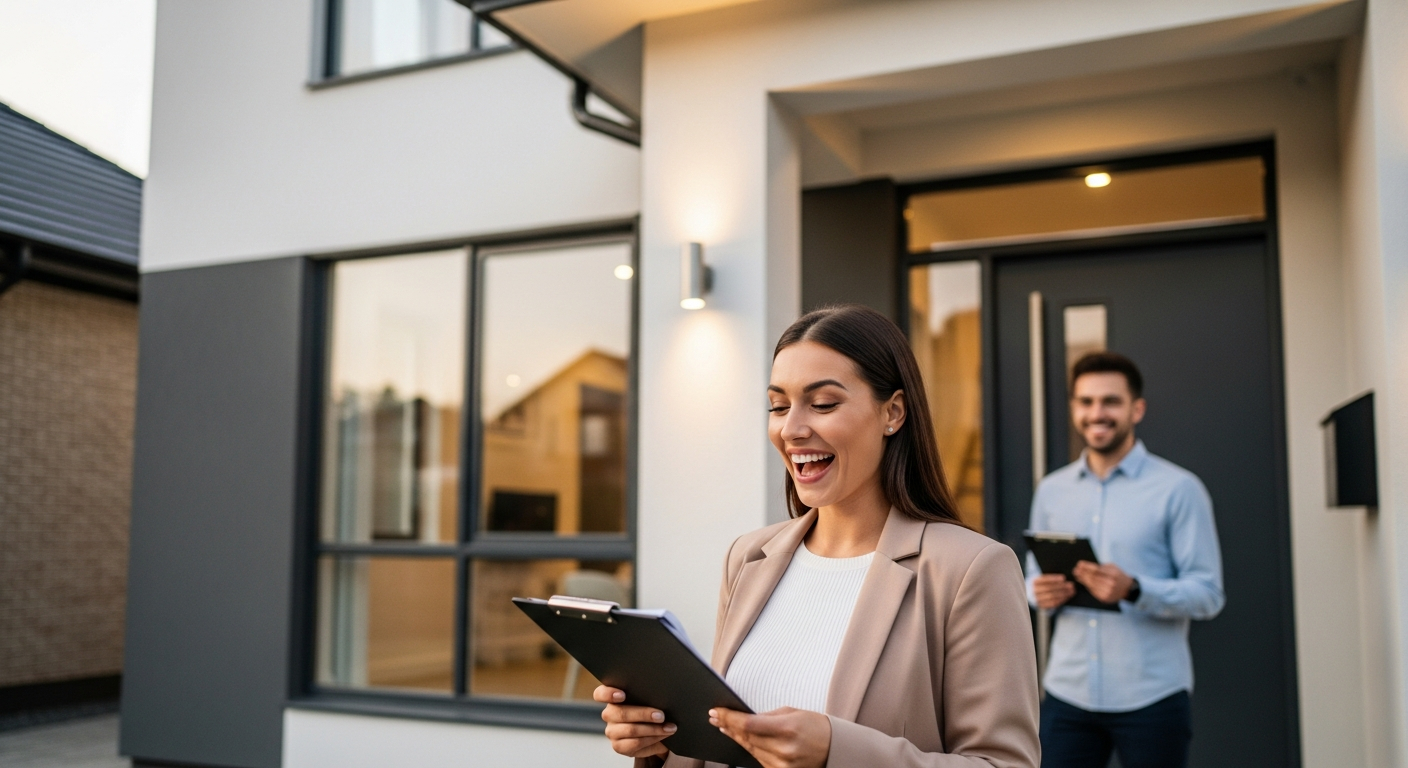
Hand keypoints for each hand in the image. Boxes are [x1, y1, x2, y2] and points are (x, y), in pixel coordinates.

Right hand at [594, 685, 676, 758]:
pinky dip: (653, 738)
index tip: (622, 695)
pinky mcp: (618, 746)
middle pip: (621, 713)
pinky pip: (636, 743)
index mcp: (612, 698)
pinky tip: (663, 735)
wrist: (654, 731)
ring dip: (653, 729)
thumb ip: (647, 695)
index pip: (601, 694)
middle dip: (643, 714)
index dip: (609, 693)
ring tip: (669, 727)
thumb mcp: (648, 700)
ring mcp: (612, 731)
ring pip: (631, 730)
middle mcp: (609, 714)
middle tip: (661, 715)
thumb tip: (661, 694)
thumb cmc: (651, 709)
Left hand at [710, 706, 830, 767]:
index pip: (749, 724)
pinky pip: (759, 759)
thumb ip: (767, 716)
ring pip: (750, 750)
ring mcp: (782, 765)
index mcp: (787, 729)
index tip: (716, 712)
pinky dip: (749, 749)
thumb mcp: (792, 713)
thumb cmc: (815, 727)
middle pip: (746, 738)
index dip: (729, 718)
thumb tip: (743, 718)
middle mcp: (783, 750)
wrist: (835, 749)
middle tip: (715, 717)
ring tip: (724, 726)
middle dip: (729, 726)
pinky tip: (741, 740)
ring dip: (735, 737)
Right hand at [1033, 573, 1075, 609]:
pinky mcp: (1042, 605)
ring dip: (1064, 593)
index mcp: (1035, 582)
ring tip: (1072, 591)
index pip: (1045, 579)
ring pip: (1052, 596)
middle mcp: (1035, 591)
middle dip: (1061, 586)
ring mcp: (1038, 599)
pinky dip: (1062, 599)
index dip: (1054, 578)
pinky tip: (1068, 596)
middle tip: (1071, 585)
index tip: (1064, 578)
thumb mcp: (1046, 580)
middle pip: (1049, 588)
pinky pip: (1053, 603)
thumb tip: (1064, 578)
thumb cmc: (1045, 585)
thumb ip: (1053, 579)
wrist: (1037, 595)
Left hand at [1073, 560, 1134, 602]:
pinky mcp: (1105, 598)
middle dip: (1083, 573)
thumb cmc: (1118, 575)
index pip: (1096, 570)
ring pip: (1091, 585)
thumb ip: (1101, 567)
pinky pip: (1093, 591)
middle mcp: (1111, 584)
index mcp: (1113, 574)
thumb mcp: (1112, 567)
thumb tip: (1085, 566)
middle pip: (1093, 578)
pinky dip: (1087, 585)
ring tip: (1077, 574)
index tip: (1079, 563)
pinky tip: (1083, 581)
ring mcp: (1108, 592)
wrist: (1127, 589)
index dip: (1087, 567)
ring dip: (1083, 579)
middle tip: (1075, 570)